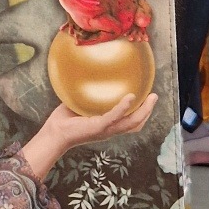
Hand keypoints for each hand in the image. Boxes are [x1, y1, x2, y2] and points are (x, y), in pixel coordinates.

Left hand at [20, 90, 157, 181]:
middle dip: (148, 111)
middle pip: (136, 124)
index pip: (129, 123)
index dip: (141, 114)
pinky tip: (130, 98)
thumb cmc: (65, 120)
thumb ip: (88, 94)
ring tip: (151, 97)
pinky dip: (123, 108)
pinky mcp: (98, 127)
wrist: (54, 133)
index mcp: (107, 126)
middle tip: (155, 97)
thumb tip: (88, 75)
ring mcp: (105, 130)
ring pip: (131, 123)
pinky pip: (114, 117)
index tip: (148, 100)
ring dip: (143, 110)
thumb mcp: (81, 105)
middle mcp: (109, 129)